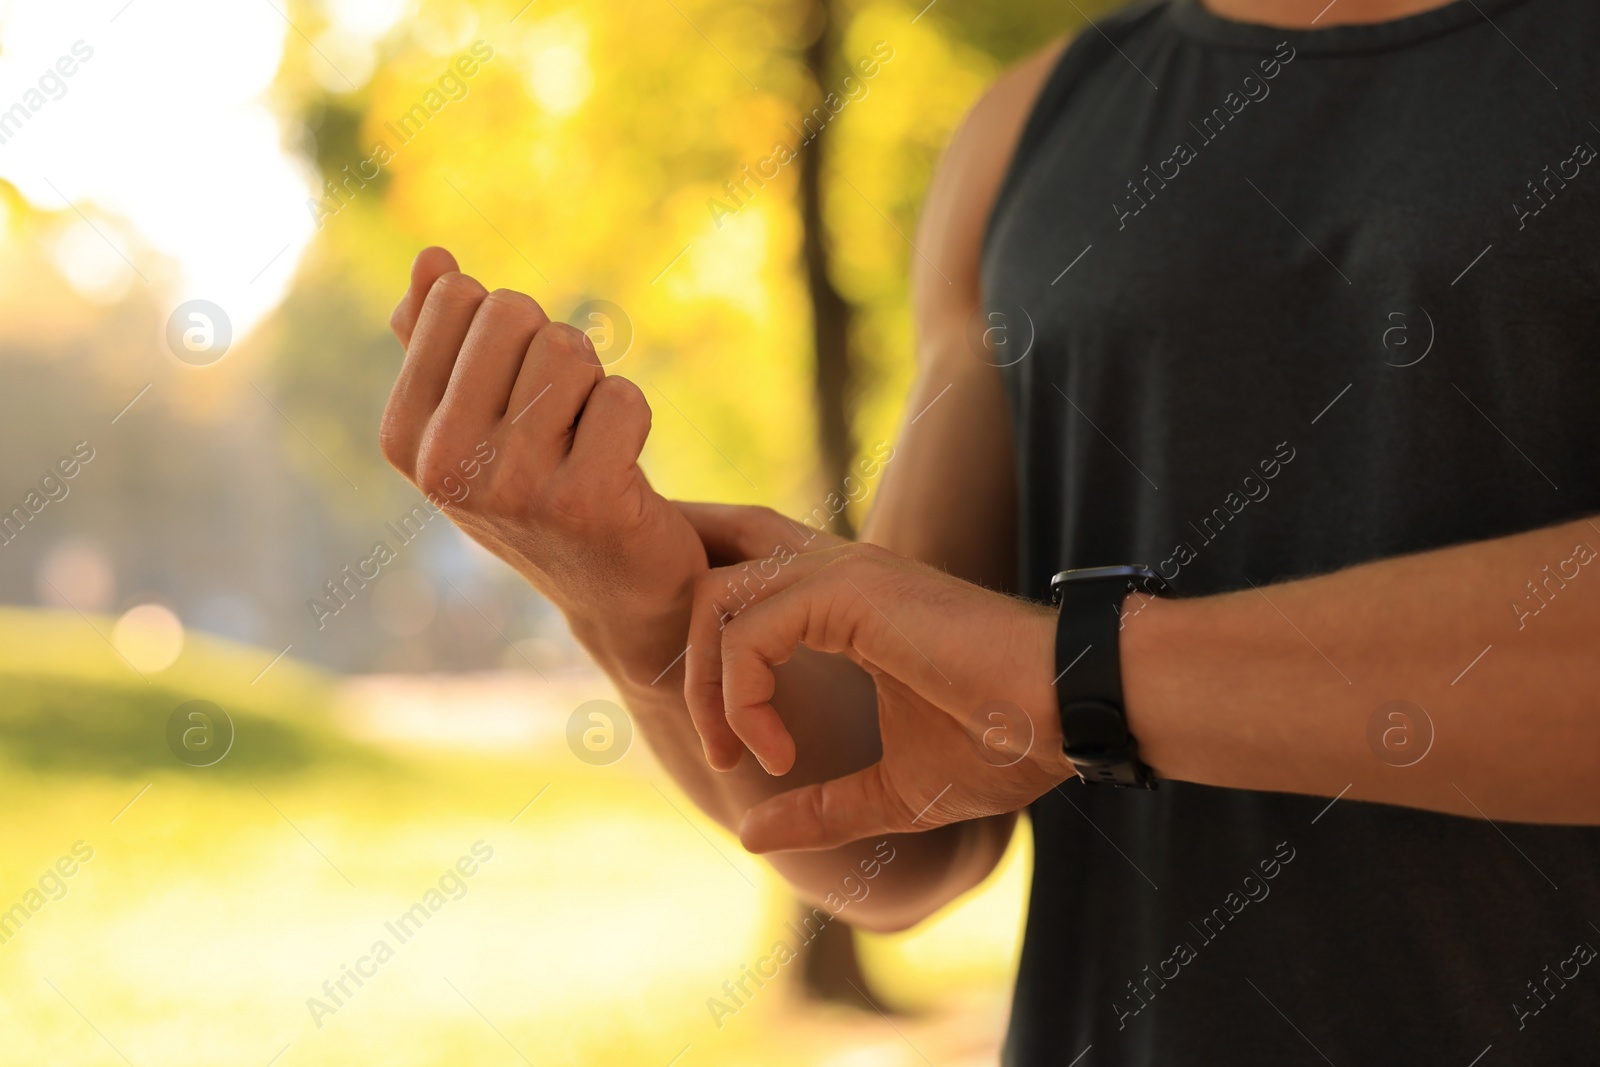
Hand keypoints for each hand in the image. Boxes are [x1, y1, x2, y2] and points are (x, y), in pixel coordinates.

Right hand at [381, 247, 707, 682]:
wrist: (614, 587)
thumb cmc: (543, 487)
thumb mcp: (477, 419)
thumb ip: (442, 340)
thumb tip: (431, 259)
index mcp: (404, 435)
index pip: (458, 296)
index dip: (509, 326)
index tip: (516, 388)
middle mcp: (445, 465)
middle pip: (514, 313)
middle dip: (554, 347)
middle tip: (563, 415)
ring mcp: (512, 487)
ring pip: (570, 350)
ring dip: (595, 383)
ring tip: (587, 440)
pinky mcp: (585, 502)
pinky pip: (623, 398)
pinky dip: (633, 419)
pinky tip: (620, 470)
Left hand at [683, 520, 1075, 852]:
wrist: (1074, 714)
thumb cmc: (1005, 744)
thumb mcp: (892, 792)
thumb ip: (822, 808)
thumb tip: (750, 836)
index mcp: (843, 602)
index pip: (742, 578)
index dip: (706, 644)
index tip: (724, 746)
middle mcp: (833, 572)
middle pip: (711, 561)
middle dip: (681, 641)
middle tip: (709, 741)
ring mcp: (840, 573)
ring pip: (713, 596)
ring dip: (705, 687)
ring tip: (736, 756)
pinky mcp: (850, 592)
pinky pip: (750, 634)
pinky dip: (743, 699)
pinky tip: (776, 753)